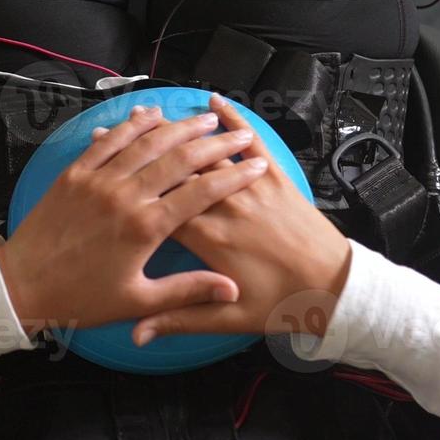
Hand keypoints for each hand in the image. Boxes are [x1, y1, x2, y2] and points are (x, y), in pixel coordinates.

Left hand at [0, 104, 272, 333]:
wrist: (22, 285)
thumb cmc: (80, 300)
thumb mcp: (137, 300)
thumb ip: (186, 291)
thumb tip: (230, 287)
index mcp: (145, 228)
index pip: (200, 192)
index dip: (232, 177)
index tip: (255, 166)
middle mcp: (124, 196)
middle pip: (179, 159)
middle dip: (213, 145)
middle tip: (236, 136)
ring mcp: (98, 180)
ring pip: (145, 142)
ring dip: (178, 128)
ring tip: (203, 120)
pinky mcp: (75, 174)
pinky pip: (109, 141)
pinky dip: (132, 125)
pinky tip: (149, 116)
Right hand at [132, 95, 353, 345]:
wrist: (335, 288)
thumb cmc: (282, 304)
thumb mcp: (229, 323)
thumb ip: (179, 319)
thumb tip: (137, 336)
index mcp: (207, 239)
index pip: (157, 204)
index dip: (127, 183)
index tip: (105, 169)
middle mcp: (226, 207)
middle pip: (178, 170)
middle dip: (148, 148)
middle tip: (121, 129)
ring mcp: (251, 189)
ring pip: (210, 152)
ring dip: (182, 131)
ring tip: (155, 115)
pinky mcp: (275, 180)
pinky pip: (252, 143)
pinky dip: (236, 120)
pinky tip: (217, 104)